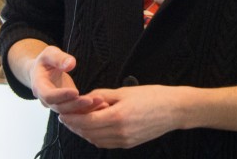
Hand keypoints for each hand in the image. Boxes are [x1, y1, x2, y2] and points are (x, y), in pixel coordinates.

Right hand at [29, 46, 104, 114]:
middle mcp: (46, 100)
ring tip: (101, 103)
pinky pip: (76, 111)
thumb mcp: (49, 53)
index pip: (49, 96)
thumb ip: (59, 58)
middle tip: (91, 100)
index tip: (76, 92)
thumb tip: (71, 64)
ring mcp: (57, 105)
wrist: (43, 71)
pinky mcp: (67, 105)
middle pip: (60, 107)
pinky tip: (102, 105)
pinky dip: (88, 110)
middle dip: (76, 105)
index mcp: (39, 87)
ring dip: (85, 110)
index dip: (62, 95)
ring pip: (70, 113)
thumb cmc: (46, 60)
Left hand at [58, 85, 183, 148]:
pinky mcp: (129, 144)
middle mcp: (120, 132)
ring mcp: (125, 140)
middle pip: (89, 132)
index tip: (62, 114)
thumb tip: (86, 98)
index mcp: (117, 116)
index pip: (86, 121)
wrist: (174, 110)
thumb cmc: (152, 96)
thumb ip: (103, 95)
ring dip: (84, 132)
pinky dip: (96, 137)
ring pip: (96, 140)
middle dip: (75, 126)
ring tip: (77, 122)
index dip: (72, 119)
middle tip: (66, 117)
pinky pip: (106, 143)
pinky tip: (93, 128)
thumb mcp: (125, 91)